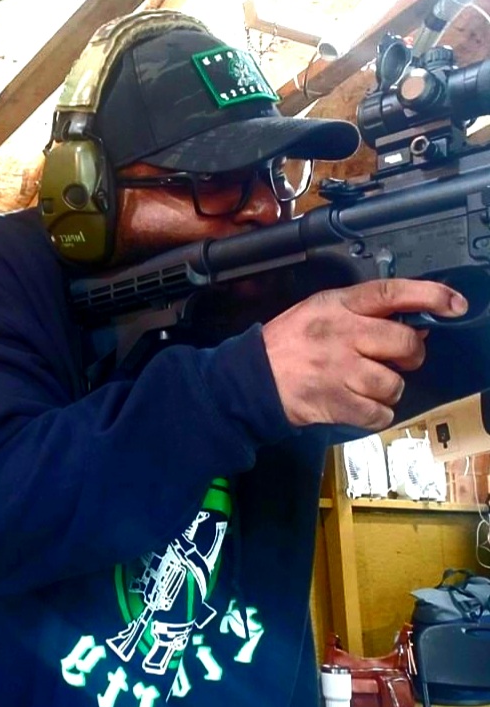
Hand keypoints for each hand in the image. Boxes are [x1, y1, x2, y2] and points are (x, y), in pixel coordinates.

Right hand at [261, 279, 467, 429]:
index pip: (391, 293)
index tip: (454, 304)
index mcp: (338, 306)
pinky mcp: (336, 403)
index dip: (429, 295)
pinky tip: (359, 404)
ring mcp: (339, 370)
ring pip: (394, 383)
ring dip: (388, 389)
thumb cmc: (287, 343)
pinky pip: (379, 413)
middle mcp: (342, 334)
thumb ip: (360, 311)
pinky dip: (376, 413)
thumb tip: (410, 326)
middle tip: (396, 360)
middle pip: (404, 344)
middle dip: (410, 356)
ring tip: (368, 386)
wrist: (252, 379)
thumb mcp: (318, 310)